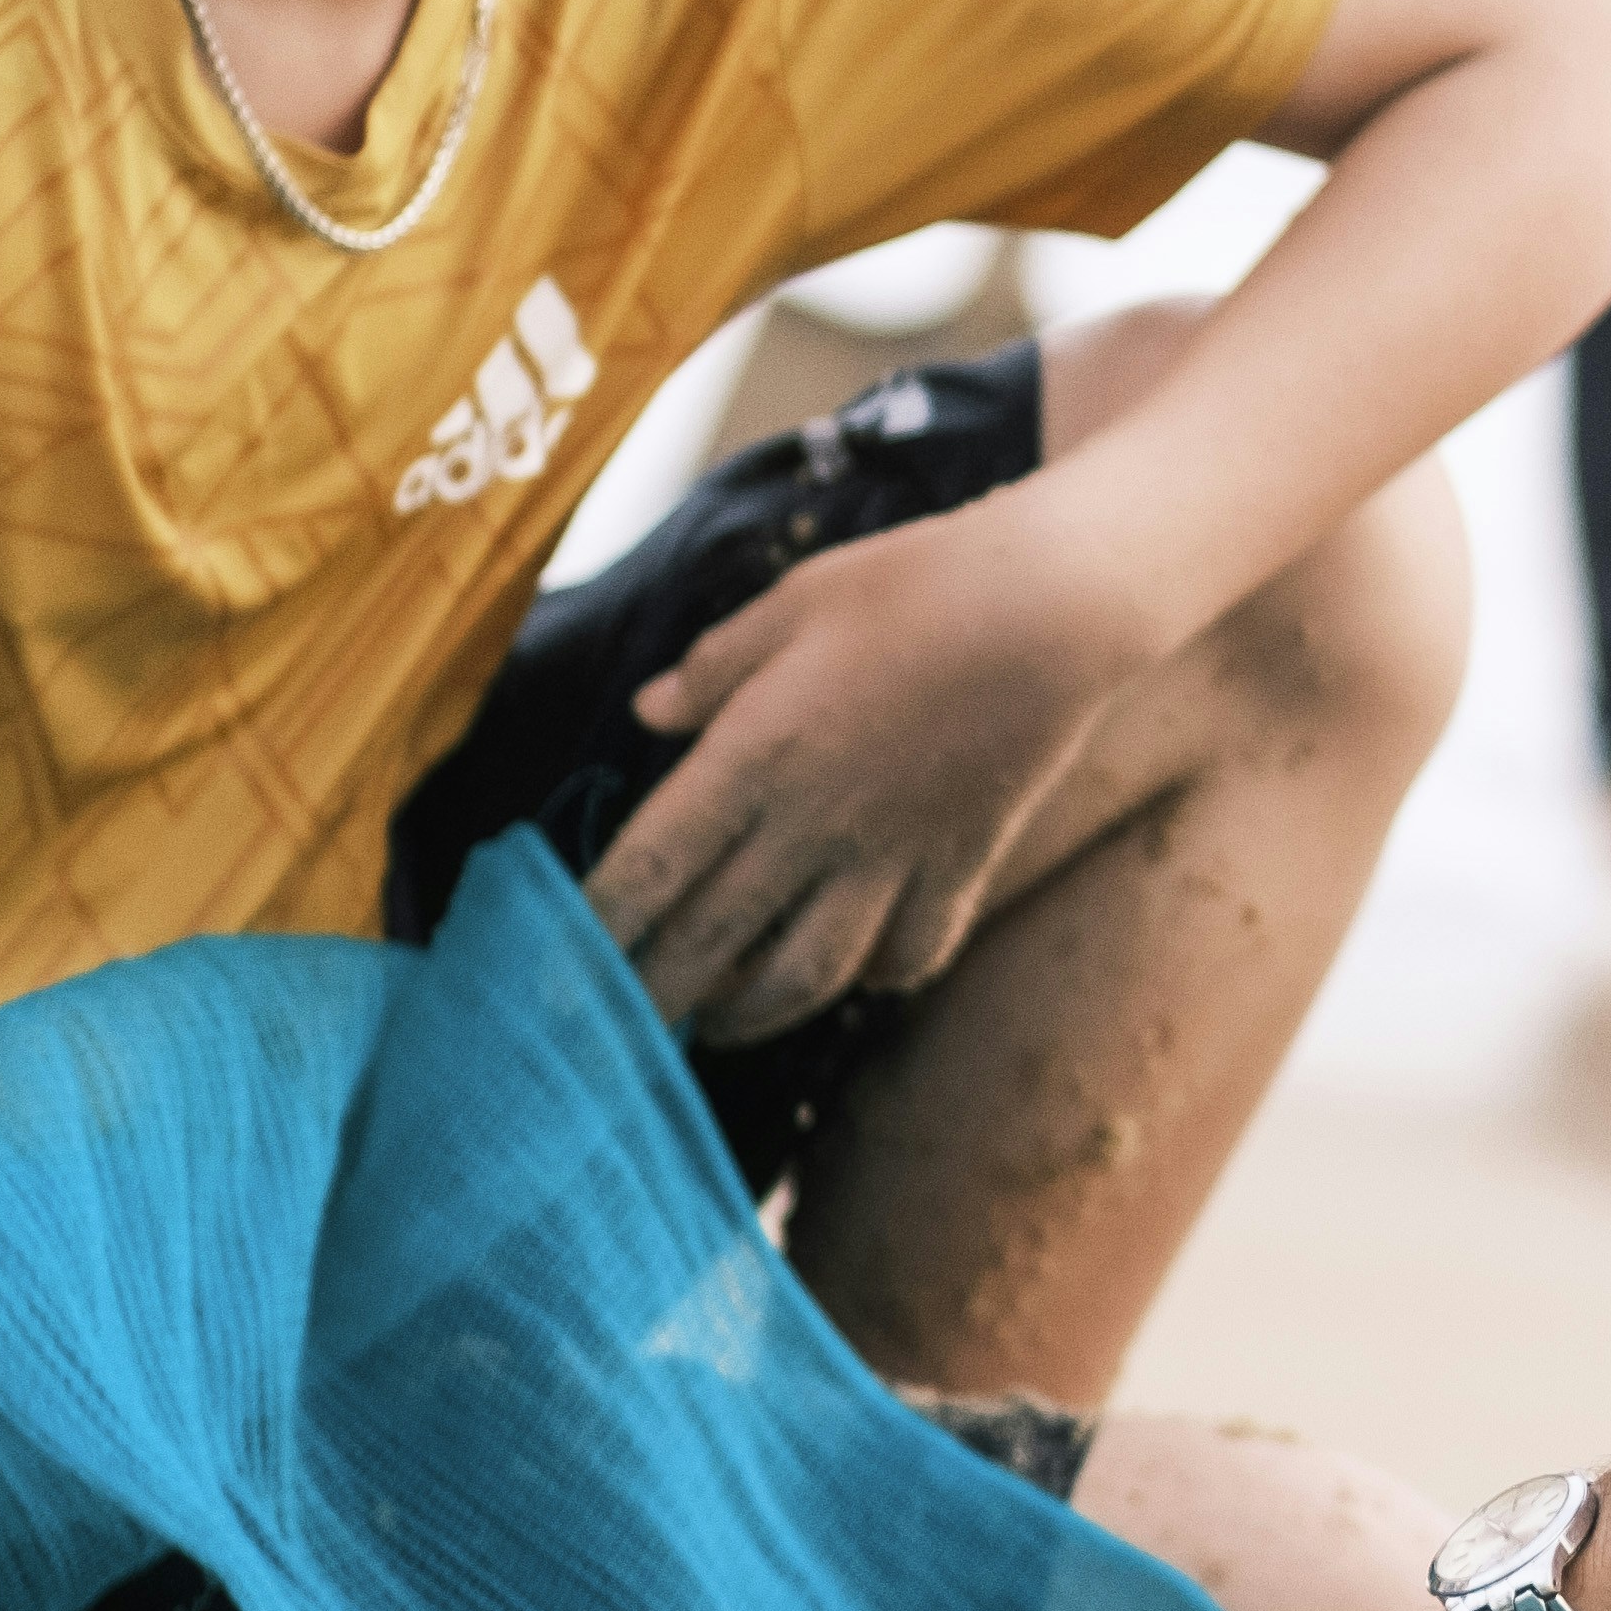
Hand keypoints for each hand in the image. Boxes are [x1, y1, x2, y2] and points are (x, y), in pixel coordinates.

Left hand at [590, 498, 1169, 1043]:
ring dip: (750, 1011)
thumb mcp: (794, 602)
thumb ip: (713, 668)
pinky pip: (909, 953)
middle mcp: (815, 826)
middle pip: (712, 944)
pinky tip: (851, 972)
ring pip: (806, 975)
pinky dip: (873, 978)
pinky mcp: (960, 864)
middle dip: (651, 998)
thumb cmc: (916, 583)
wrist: (1059, 606)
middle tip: (612, 1028)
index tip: (551, 970)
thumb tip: (648, 712)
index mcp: (755, 757)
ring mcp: (893, 857)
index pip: (648, 871)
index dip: (593, 932)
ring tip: (717, 1019)